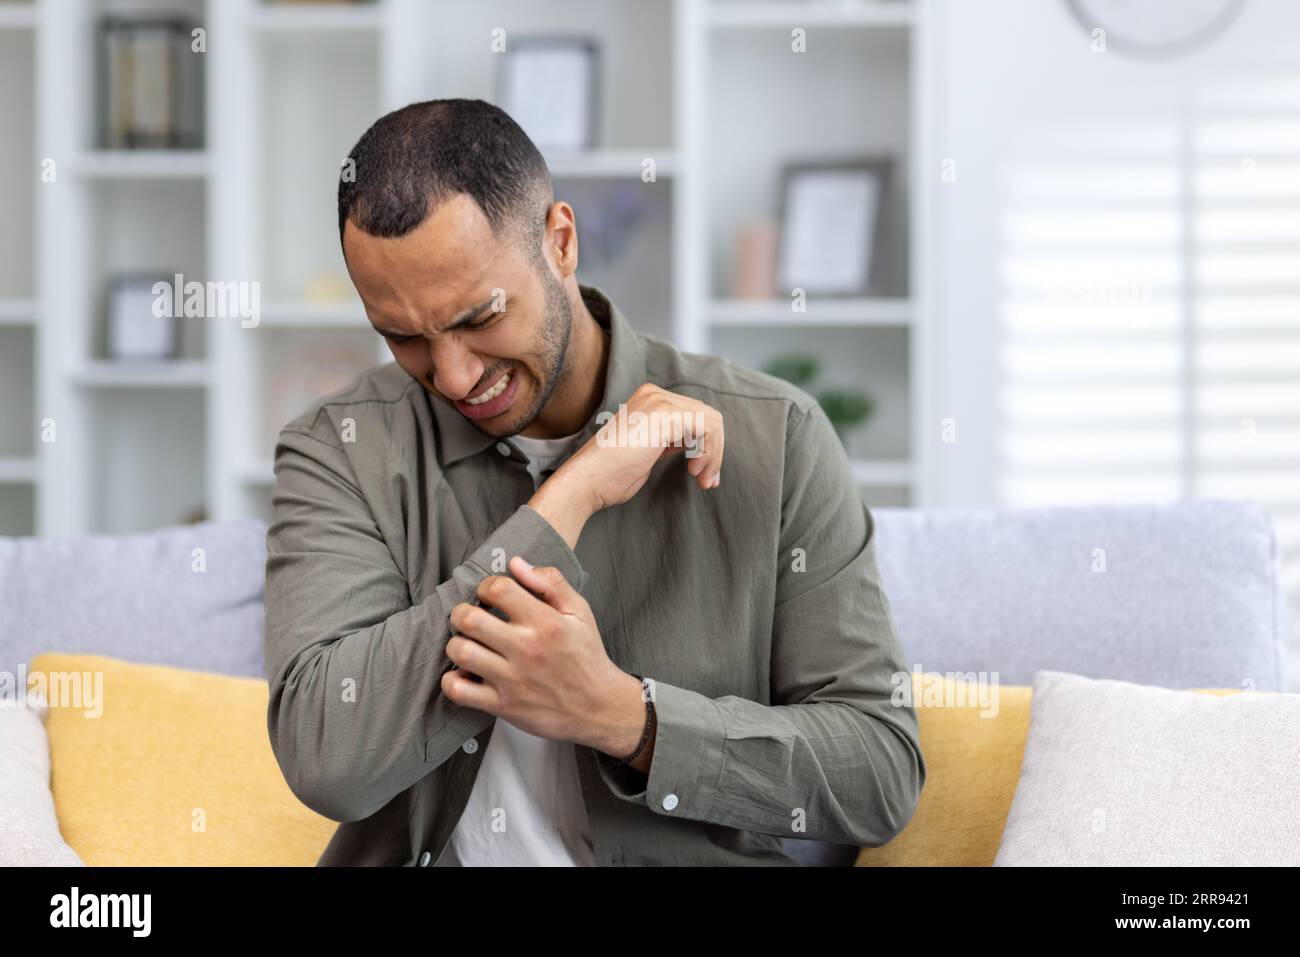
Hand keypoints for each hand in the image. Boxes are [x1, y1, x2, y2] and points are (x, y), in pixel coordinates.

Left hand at [442, 556, 637, 754]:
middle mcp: (526, 649)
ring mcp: (511, 679)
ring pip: (460, 652)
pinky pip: (458, 690)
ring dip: (456, 644)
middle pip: (469, 619)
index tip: (491, 595)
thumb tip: (515, 563)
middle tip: (470, 617)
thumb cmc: (586, 657)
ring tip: (468, 643)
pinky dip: (452, 680)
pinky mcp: (502, 705)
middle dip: (462, 612)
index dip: (487, 585)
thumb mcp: (580, 612)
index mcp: (545, 622)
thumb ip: (550, 582)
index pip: (498, 589)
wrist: (598, 707)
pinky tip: (466, 673)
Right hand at [528, 383, 724, 545]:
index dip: (706, 446)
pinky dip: (709, 452)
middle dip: (714, 452)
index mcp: (649, 400)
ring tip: (702, 479)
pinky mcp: (666, 414)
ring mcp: (660, 401)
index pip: (695, 416)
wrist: (587, 481)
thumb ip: (669, 441)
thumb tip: (698, 447)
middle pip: (707, 416)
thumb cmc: (611, 474)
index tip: (702, 475)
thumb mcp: (647, 450)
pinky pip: (708, 427)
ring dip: (714, 455)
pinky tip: (694, 469)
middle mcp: (655, 394)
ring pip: (712, 421)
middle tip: (707, 480)